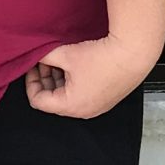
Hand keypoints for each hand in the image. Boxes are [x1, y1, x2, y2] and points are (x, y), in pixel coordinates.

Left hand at [25, 34, 149, 119]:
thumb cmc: (101, 57)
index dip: (30, 83)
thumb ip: (45, 57)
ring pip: (68, 96)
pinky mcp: (107, 98)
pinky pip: (83, 93)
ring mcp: (97, 106)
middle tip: (44, 61)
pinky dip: (74, 81)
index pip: (38, 101)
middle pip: (53, 100)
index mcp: (70, 106)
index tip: (32, 66)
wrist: (133, 53)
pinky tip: (75, 64)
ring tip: (60, 60)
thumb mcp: (66, 55)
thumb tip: (35, 55)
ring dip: (60, 79)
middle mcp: (84, 111)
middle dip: (46, 79)